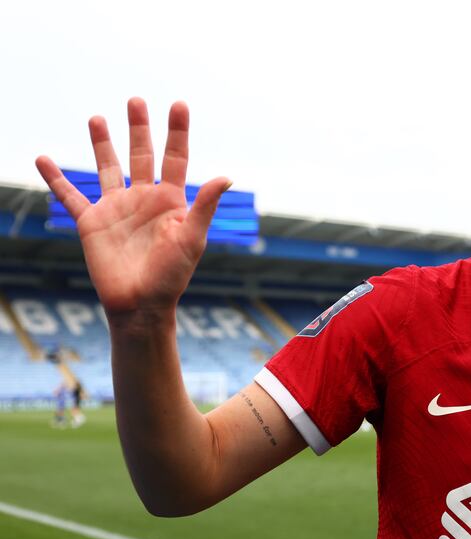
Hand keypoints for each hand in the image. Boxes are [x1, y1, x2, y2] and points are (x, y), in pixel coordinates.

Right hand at [36, 98, 231, 324]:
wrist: (141, 304)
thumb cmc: (172, 275)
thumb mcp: (192, 238)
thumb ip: (204, 206)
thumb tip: (225, 177)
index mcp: (170, 200)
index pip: (175, 157)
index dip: (177, 131)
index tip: (179, 104)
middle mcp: (143, 198)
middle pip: (141, 154)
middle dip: (139, 128)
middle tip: (136, 101)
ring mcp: (116, 208)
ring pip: (107, 167)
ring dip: (102, 144)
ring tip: (97, 118)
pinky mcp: (92, 222)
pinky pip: (70, 195)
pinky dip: (55, 178)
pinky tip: (43, 159)